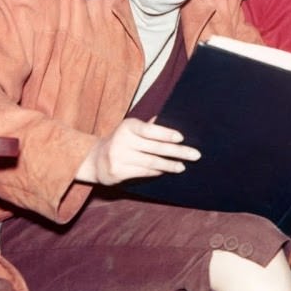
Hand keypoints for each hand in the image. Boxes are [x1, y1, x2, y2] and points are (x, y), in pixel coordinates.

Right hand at [76, 117, 200, 185]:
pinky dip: (156, 172)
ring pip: (151, 162)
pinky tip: (166, 171)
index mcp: (128, 126)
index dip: (166, 134)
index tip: (181, 138)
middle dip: (177, 152)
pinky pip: (143, 172)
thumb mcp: (131, 129)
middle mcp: (122, 140)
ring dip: (169, 165)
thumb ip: (149, 126)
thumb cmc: (121, 140)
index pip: (149, 130)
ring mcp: (119, 157)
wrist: (94, 159)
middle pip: (155, 148)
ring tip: (182, 166)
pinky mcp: (117, 172)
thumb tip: (169, 118)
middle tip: (195, 155)